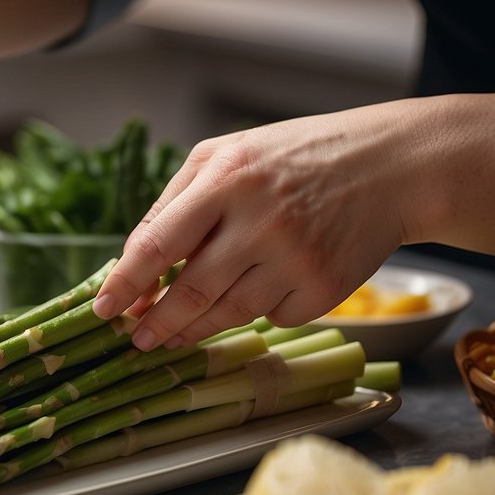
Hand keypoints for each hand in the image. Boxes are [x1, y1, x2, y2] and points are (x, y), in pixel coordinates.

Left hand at [92, 101, 433, 348]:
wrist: (392, 166)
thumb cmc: (294, 158)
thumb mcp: (227, 155)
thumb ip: (175, 200)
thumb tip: (133, 258)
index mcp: (226, 179)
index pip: (157, 243)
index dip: (124, 283)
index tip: (102, 309)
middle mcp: (259, 221)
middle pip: (190, 290)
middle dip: (155, 322)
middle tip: (135, 339)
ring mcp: (295, 258)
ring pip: (227, 313)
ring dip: (193, 330)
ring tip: (172, 334)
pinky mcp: (326, 288)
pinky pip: (273, 316)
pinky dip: (256, 312)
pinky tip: (257, 292)